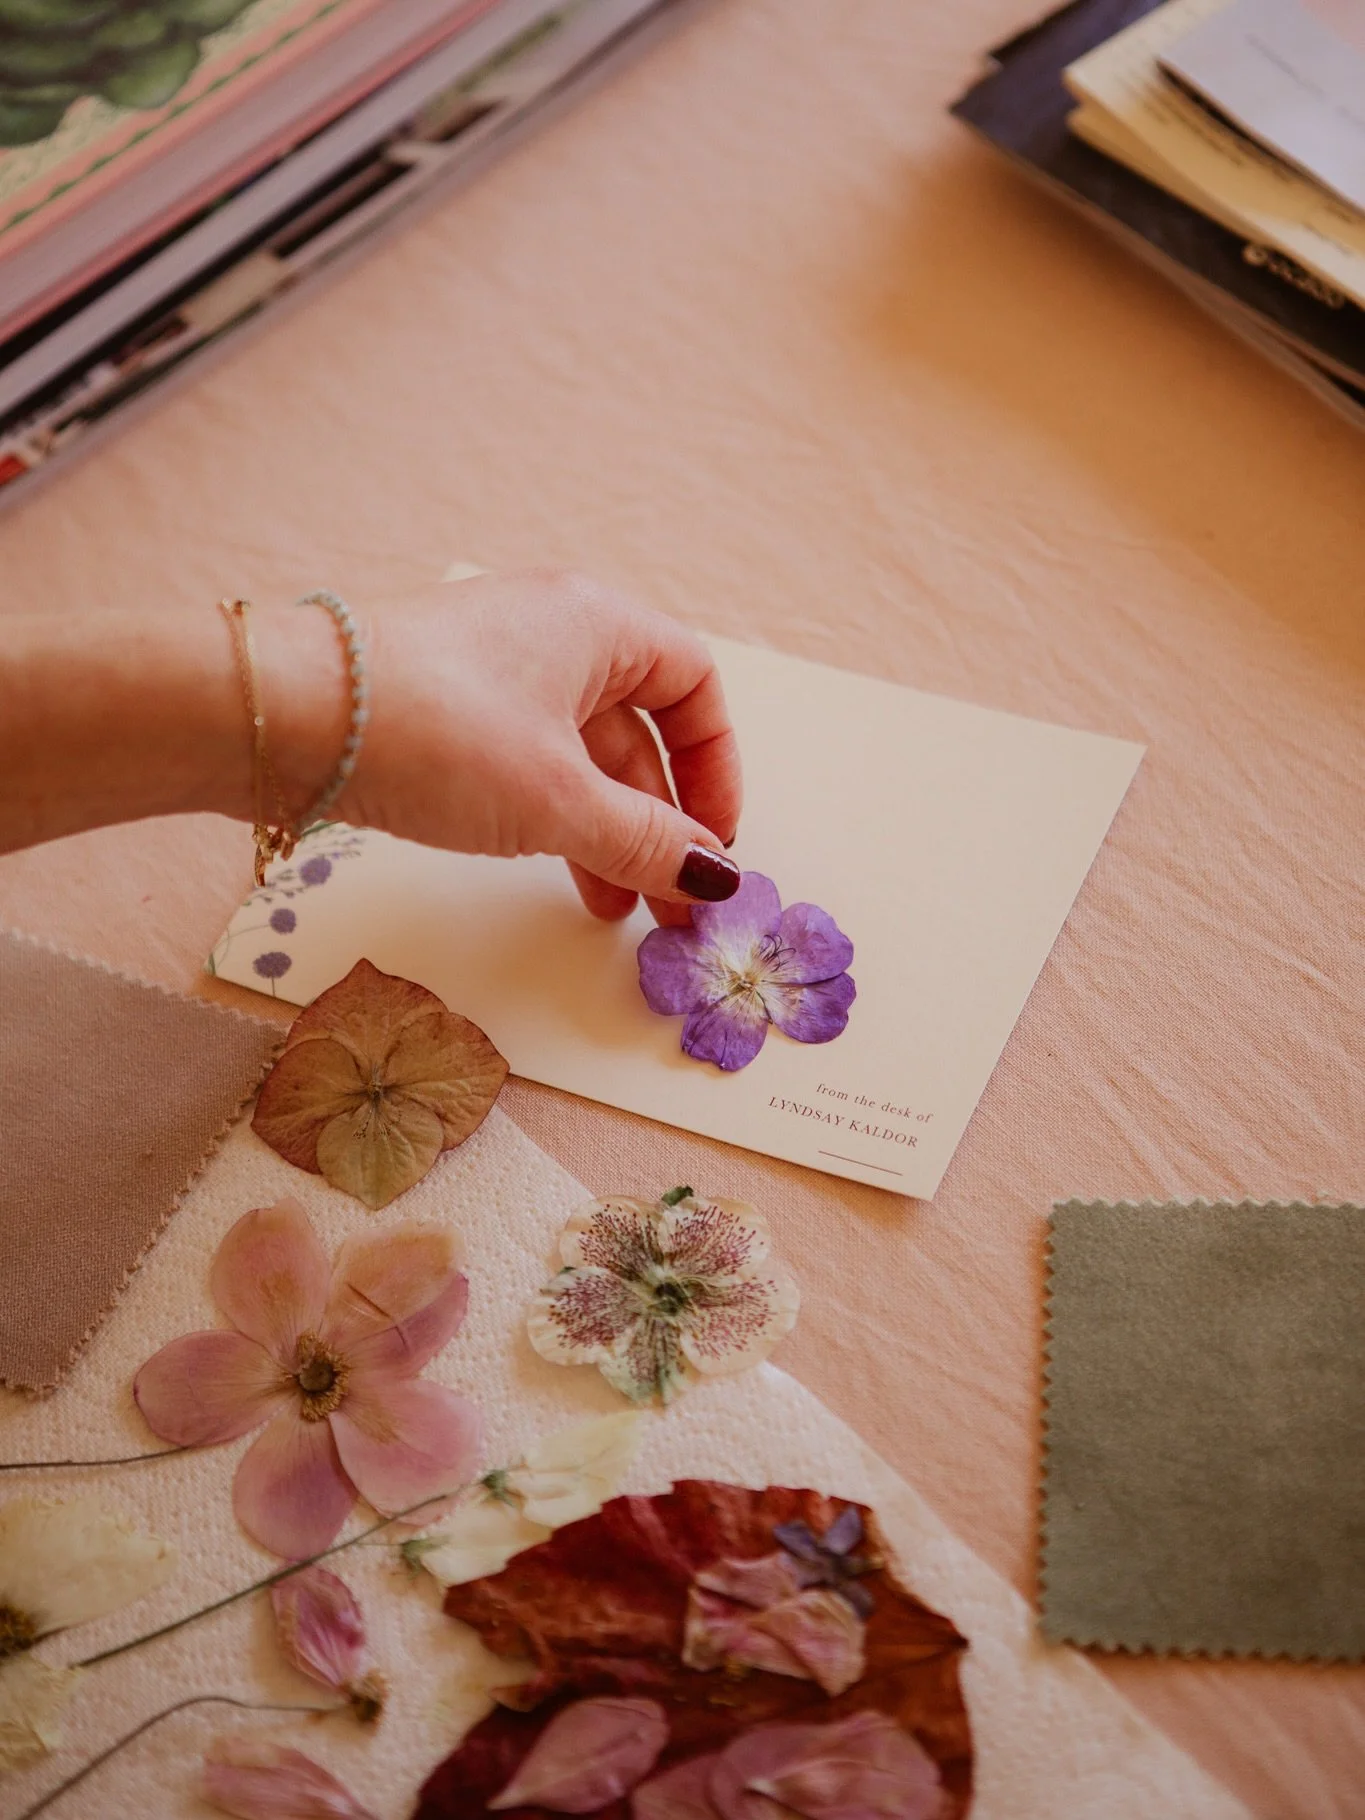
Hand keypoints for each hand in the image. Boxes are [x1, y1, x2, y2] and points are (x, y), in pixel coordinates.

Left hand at [339, 570, 742, 922]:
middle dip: (660, 820)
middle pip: (638, 730)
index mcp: (597, 624)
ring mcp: (493, 672)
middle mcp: (551, 635)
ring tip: (620, 908)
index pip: (694, 685)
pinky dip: (554, 820)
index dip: (716, 767)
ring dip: (608, 833)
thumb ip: (644, 840)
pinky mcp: (445, 712)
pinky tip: (559, 874)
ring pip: (579, 757)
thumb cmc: (436, 732)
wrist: (284, 716)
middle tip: (673, 902)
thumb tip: (713, 876)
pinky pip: (526, 766)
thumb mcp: (559, 799)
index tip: (712, 841)